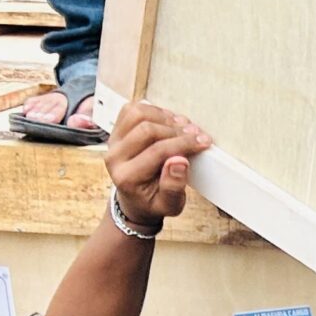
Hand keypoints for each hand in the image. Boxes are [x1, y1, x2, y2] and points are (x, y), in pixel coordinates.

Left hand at [104, 100, 208, 229]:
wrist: (136, 200)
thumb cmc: (154, 202)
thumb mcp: (170, 205)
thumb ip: (174, 186)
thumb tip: (180, 161)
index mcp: (126, 177)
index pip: (157, 151)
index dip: (184, 144)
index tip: (203, 142)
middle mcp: (114, 157)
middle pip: (147, 129)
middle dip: (176, 130)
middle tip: (196, 135)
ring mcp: (113, 141)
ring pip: (138, 114)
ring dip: (165, 116)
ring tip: (183, 127)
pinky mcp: (116, 131)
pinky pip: (132, 110)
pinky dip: (153, 110)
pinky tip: (168, 121)